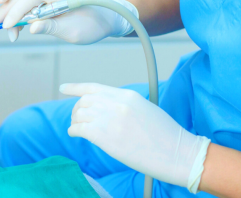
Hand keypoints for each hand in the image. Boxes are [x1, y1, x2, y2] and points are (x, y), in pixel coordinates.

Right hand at [0, 0, 137, 42]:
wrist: (109, 17)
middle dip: (5, 10)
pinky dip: (19, 13)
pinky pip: (30, 3)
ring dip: (10, 13)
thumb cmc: (94, 26)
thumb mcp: (75, 32)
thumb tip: (30, 29)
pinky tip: (12, 26)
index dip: (17, 10)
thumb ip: (52, 27)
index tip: (7, 26)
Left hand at [60, 83, 210, 191]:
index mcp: (127, 95)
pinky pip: (79, 129)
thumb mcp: (146, 110)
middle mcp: (116, 104)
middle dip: (77, 109)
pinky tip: (74, 134)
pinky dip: (73, 131)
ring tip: (78, 128)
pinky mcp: (105, 136)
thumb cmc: (166, 136)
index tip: (63, 87)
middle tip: (77, 118)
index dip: (76, 87)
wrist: (177, 153)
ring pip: (79, 113)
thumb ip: (124, 105)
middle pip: (84, 100)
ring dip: (75, 121)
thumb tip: (105, 109)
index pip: (94, 87)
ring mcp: (110, 119)